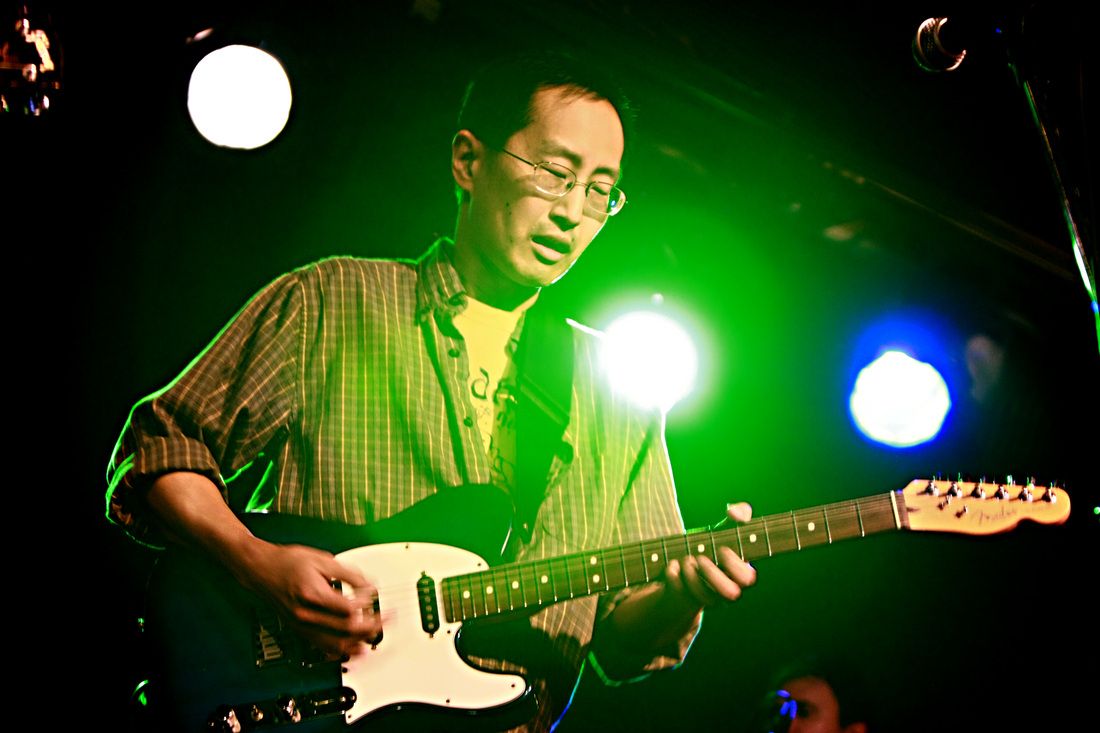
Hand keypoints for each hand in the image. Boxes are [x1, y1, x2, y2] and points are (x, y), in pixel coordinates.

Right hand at [232, 540, 381, 658]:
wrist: (261, 569)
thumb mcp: (323, 560)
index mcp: (312, 595)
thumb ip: (349, 574)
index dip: (366, 604)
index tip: (373, 595)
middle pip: (346, 630)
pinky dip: (343, 650)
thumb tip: (370, 587)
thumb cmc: (288, 562)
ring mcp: (303, 626)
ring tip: (376, 633)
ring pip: (337, 645)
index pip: (348, 610)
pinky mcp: (301, 631)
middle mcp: (306, 615)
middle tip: (386, 618)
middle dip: (371, 626)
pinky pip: (325, 648)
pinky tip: (356, 646)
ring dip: (360, 642)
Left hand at [663, 501, 756, 607]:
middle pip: (731, 595)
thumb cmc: (714, 543)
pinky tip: (671, 565)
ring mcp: (705, 596)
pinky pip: (679, 594)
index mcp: (739, 573)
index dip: (736, 565)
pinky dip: (673, 576)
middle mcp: (725, 589)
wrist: (687, 559)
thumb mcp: (727, 527)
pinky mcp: (684, 598)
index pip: (748, 578)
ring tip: (685, 559)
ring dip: (692, 575)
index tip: (722, 549)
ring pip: (705, 598)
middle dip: (713, 575)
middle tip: (700, 558)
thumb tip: (734, 512)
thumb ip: (740, 514)